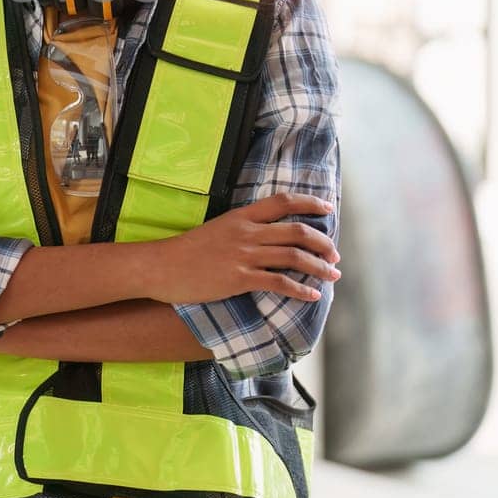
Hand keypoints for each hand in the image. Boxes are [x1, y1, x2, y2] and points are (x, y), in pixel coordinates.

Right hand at [148, 192, 338, 304]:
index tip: (328, 209)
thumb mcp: (218, 229)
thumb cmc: (187, 250)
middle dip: (323, 243)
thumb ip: (242, 229)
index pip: (283, 201)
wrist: (162, 266)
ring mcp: (244, 255)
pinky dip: (301, 290)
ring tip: (333, 274)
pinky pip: (279, 283)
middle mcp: (247, 232)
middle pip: (297, 231)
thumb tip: (267, 234)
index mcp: (241, 216)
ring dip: (319, 267)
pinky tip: (313, 295)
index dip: (310, 204)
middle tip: (335, 254)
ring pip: (293, 257)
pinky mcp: (239, 278)